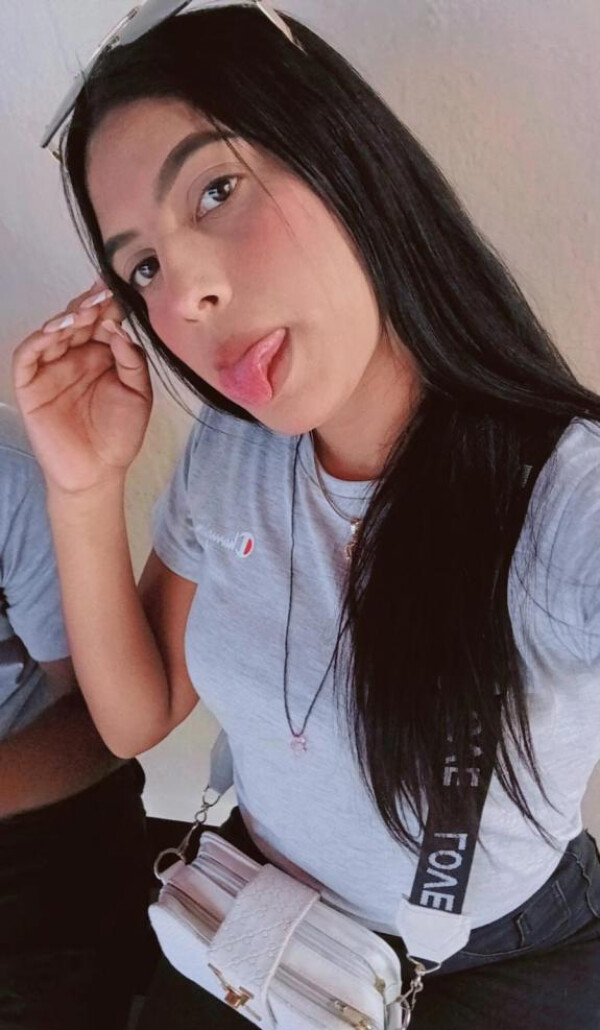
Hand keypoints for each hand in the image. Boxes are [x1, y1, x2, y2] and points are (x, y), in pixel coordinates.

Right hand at [12, 282, 152, 494]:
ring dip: (65, 318)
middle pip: (76, 321)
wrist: (98, 473)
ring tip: (83, 313)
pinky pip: (28, 355)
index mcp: (102, 356)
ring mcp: (51, 369)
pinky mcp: (31, 385)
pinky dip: (39, 339)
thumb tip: (119, 328)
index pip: (102, 322)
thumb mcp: (139, 395)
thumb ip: (132, 361)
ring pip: (52, 332)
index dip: (108, 305)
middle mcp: (75, 357)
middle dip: (88, 306)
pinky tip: (56, 330)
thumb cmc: (119, 435)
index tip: (118, 289)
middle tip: (101, 294)